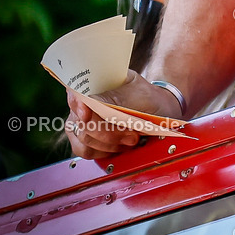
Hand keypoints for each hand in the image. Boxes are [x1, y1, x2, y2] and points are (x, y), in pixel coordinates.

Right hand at [66, 70, 181, 159]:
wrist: (159, 112)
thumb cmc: (148, 98)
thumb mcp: (138, 94)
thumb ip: (115, 99)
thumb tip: (90, 102)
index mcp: (95, 82)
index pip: (74, 90)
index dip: (77, 102)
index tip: (86, 115)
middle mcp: (83, 101)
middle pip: (81, 121)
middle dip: (108, 132)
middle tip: (131, 133)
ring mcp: (82, 121)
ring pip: (83, 138)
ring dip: (108, 143)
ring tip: (129, 139)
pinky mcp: (86, 138)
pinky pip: (85, 150)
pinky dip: (103, 152)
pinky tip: (118, 146)